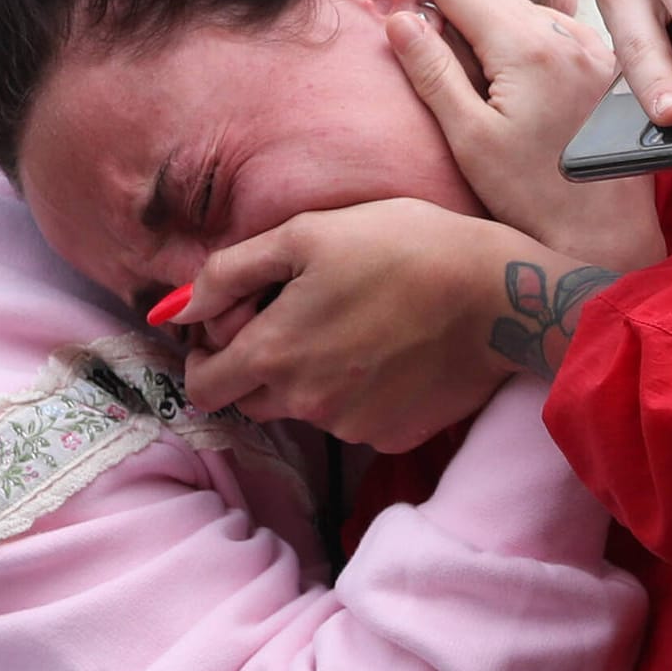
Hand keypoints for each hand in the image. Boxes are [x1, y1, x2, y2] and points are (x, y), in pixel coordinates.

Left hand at [166, 199, 569, 451]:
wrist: (497, 294)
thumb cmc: (401, 246)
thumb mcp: (306, 233)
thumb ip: (228, 273)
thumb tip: (174, 311)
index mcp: (271, 354)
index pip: (202, 386)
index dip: (209, 354)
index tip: (238, 324)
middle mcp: (303, 403)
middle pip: (250, 401)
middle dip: (259, 365)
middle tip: (301, 316)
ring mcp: (350, 427)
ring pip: (307, 409)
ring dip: (314, 376)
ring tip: (358, 322)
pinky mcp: (393, 437)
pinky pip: (357, 420)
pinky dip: (362, 391)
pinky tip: (392, 349)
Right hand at [378, 0, 665, 272]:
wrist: (608, 237)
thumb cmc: (533, 200)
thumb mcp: (471, 140)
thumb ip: (435, 73)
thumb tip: (401, 16)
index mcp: (527, 49)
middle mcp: (565, 35)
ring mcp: (589, 47)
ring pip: (517, 1)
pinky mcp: (600, 63)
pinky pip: (544, 22)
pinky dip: (508, 11)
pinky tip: (488, 9)